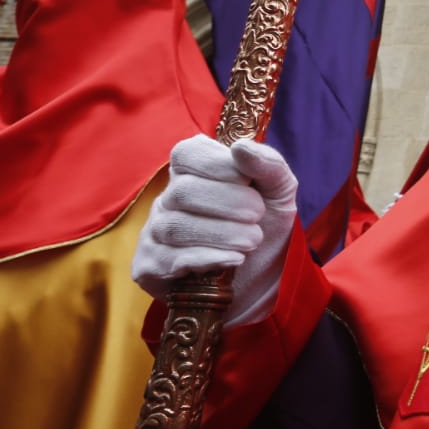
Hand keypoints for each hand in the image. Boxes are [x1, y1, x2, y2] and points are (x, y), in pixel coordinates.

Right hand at [132, 135, 299, 326]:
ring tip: (251, 241)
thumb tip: (240, 147)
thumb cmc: (266, 227)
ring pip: (175, 226)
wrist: (263, 281)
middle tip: (257, 217)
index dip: (220, 166)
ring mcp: (153, 232)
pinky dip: (208, 258)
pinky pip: (170, 259)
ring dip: (222, 234)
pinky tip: (233, 260)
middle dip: (228, 204)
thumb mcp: (279, 192)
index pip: (188, 153)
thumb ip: (268, 164)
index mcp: (192, 171)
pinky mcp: (148, 267)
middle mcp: (167, 198)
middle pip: (183, 192)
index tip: (250, 182)